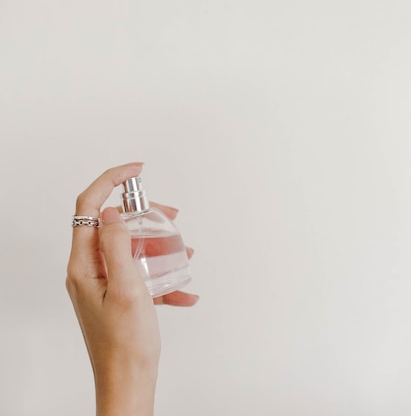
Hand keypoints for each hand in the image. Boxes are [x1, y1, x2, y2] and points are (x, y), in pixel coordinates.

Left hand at [66, 163, 197, 415]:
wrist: (129, 380)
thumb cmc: (126, 343)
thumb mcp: (126, 288)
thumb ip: (117, 246)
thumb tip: (109, 210)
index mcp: (84, 265)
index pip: (89, 207)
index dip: (111, 181)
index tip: (137, 170)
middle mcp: (90, 270)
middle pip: (113, 225)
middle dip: (145, 216)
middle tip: (171, 215)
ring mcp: (104, 283)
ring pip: (131, 248)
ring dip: (159, 245)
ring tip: (183, 252)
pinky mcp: (119, 296)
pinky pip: (142, 274)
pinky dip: (164, 278)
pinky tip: (184, 293)